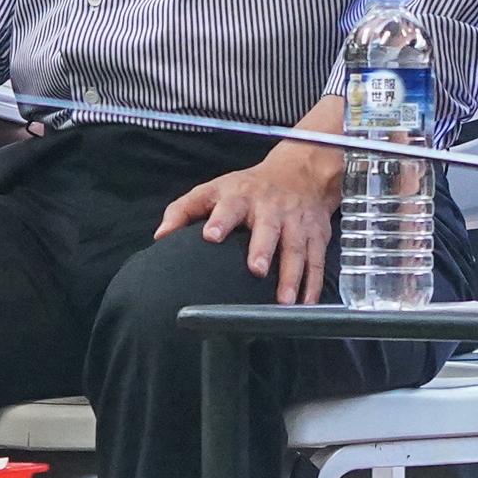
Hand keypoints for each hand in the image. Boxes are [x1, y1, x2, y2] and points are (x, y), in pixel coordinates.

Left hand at [156, 139, 345, 304]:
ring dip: (291, 276)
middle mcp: (271, 208)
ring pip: (296, 249)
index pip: (229, 207)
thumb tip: (161, 236)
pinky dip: (313, 285)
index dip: (220, 220)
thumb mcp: (214, 189)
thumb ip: (184, 210)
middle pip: (268, 229)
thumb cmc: (249, 188)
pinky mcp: (316, 236)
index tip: (210, 235)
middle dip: (262, 249)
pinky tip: (306, 304)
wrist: (300, 173)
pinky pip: (317, 262)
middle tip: (256, 269)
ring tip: (284, 301)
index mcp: (241, 197)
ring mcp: (296, 223)